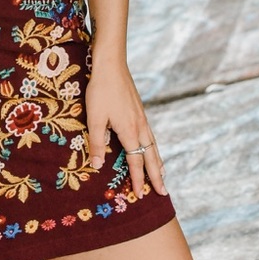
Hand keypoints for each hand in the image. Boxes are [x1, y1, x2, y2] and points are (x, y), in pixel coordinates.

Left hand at [85, 59, 167, 197]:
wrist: (111, 65)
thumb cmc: (100, 91)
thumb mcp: (95, 118)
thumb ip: (97, 143)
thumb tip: (98, 166)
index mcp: (130, 131)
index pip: (136, 161)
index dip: (138, 179)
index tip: (141, 194)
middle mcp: (140, 127)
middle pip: (150, 156)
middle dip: (156, 175)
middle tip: (163, 192)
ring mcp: (142, 118)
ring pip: (153, 145)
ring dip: (157, 162)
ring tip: (162, 174)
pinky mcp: (139, 110)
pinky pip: (151, 135)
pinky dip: (154, 147)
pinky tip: (151, 147)